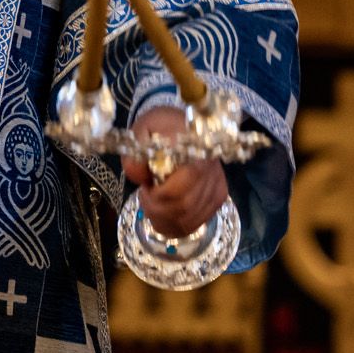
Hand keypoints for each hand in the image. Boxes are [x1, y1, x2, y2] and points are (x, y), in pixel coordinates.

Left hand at [124, 106, 229, 238]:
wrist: (181, 126)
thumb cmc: (160, 128)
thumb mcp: (141, 131)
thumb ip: (135, 151)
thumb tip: (138, 175)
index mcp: (195, 151)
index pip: (179, 188)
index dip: (157, 196)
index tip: (144, 187)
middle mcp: (212, 171)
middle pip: (184, 207)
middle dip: (157, 209)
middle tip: (145, 196)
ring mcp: (218, 186)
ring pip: (189, 219)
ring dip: (164, 219)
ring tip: (153, 203)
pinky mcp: (218, 197)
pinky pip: (196, 223)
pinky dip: (175, 226)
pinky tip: (163, 214)